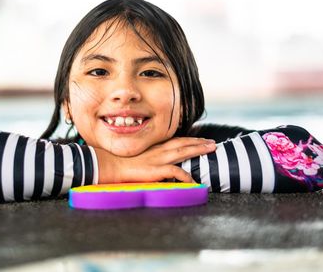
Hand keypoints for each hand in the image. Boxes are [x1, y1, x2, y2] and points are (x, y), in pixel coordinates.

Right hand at [94, 137, 216, 183]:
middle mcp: (157, 150)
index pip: (174, 141)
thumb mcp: (135, 157)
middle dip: (198, 142)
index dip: (188, 140)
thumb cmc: (118, 162)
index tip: (199, 139)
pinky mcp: (156, 170)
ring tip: (211, 149)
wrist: (110, 165)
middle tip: (212, 142)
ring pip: (183, 151)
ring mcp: (158, 159)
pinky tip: (194, 182)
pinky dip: (186, 177)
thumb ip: (145, 158)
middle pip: (182, 143)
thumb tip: (151, 163)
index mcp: (153, 148)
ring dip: (198, 149)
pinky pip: (176, 172)